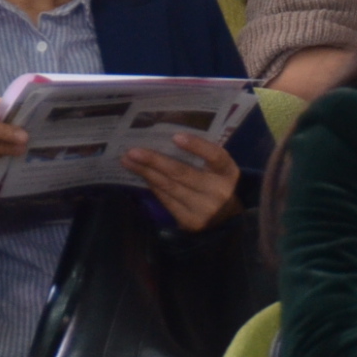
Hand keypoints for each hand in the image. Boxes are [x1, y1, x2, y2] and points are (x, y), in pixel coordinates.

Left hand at [122, 133, 240, 231]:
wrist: (224, 220)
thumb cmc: (215, 184)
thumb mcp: (217, 170)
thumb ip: (200, 155)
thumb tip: (162, 138)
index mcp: (227, 172)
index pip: (215, 156)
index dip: (197, 146)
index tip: (175, 136)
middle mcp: (218, 191)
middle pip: (183, 173)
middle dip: (155, 161)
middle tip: (133, 151)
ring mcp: (203, 209)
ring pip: (169, 187)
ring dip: (146, 173)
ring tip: (128, 161)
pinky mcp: (189, 221)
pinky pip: (166, 200)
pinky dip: (152, 185)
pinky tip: (141, 175)